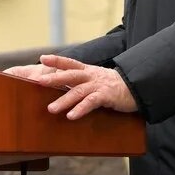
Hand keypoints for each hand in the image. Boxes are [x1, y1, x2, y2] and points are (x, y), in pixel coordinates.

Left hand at [5, 54, 136, 120]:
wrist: (135, 87)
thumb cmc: (112, 86)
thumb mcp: (96, 80)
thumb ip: (82, 82)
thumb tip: (65, 89)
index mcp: (88, 71)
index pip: (70, 62)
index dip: (56, 60)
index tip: (42, 58)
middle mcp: (91, 75)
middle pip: (70, 75)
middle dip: (53, 78)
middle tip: (38, 81)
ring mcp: (98, 85)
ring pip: (77, 91)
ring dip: (63, 100)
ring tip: (51, 109)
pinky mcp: (106, 96)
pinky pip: (91, 102)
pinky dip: (80, 109)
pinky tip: (71, 116)